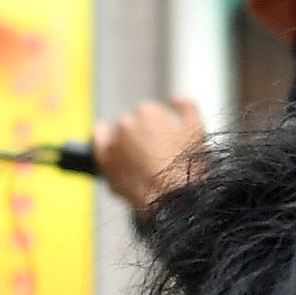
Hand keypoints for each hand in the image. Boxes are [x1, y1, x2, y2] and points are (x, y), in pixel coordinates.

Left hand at [93, 98, 207, 212]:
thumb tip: (175, 98)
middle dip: (141, 136)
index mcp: (147, 111)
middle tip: (153, 154)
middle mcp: (126, 123)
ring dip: (124, 143)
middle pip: (131, 125)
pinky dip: (102, 142)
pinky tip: (111, 148)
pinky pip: (98, 144)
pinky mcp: (103, 161)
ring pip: (115, 136)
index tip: (163, 140)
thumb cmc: (185, 164)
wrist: (172, 196)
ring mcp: (112, 142)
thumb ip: (187, 107)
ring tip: (137, 160)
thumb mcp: (197, 129)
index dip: (157, 127)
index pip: (148, 113)